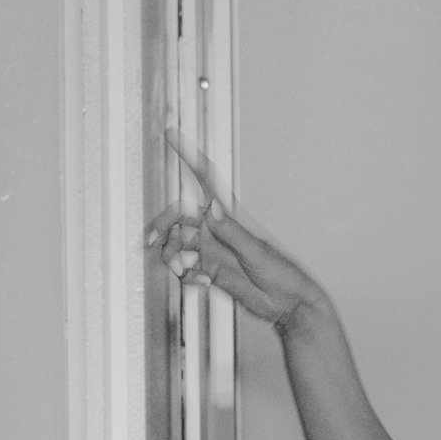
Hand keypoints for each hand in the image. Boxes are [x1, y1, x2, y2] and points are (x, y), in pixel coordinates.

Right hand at [150, 130, 329, 334]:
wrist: (289, 306)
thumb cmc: (283, 276)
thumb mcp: (256, 253)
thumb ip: (232, 233)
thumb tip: (211, 207)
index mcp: (230, 218)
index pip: (206, 180)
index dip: (189, 155)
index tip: (171, 133)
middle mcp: (217, 230)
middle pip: (178, 217)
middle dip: (162, 226)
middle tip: (151, 242)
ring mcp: (213, 250)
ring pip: (176, 244)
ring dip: (172, 257)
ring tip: (187, 272)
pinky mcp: (210, 271)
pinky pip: (184, 267)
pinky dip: (186, 276)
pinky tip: (201, 284)